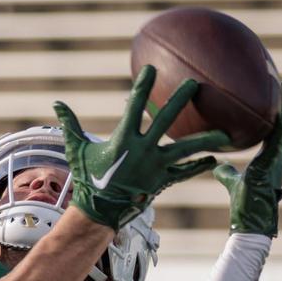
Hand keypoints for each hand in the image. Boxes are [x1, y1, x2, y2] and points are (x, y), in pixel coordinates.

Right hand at [54, 65, 230, 229]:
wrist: (100, 212)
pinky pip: (184, 173)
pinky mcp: (162, 181)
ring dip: (206, 139)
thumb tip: (56, 104)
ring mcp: (155, 167)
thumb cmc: (88, 179)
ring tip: (225, 132)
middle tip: (196, 84)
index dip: (142, 86)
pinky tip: (215, 159)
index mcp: (123, 139)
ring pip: (185, 149)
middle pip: (166, 120)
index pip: (134, 106)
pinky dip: (199, 166)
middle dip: (180, 100)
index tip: (152, 68)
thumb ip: (70, 125)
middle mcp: (143, 150)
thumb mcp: (77, 150)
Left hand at [213, 70, 281, 235]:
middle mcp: (278, 153)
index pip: (275, 126)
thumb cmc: (244, 206)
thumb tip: (217, 165)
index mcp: (269, 156)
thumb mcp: (233, 183)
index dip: (279, 107)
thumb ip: (226, 173)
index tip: (280, 89)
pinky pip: (280, 133)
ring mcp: (278, 156)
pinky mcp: (274, 160)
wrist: (251, 222)